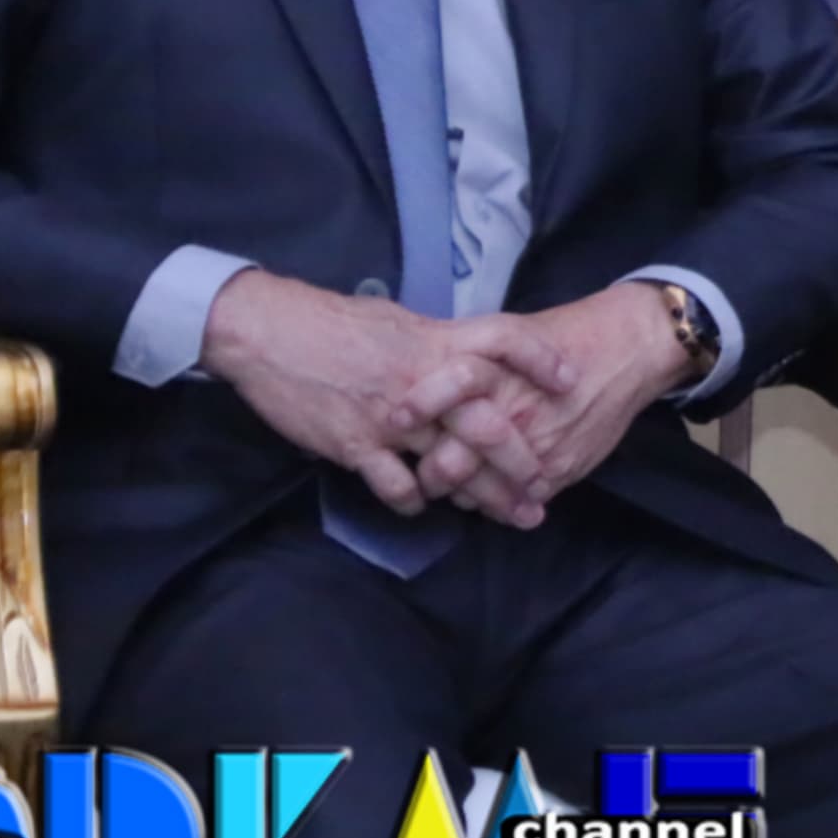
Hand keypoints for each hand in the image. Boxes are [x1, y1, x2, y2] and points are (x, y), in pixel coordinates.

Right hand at [200, 269, 573, 519]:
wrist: (266, 333)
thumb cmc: (332, 324)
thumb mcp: (398, 322)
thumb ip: (438, 344)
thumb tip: (469, 358)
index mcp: (435, 341)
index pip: (505, 339)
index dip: (542, 359)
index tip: (571, 383)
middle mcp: (422, 380)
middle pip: (490, 423)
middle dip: (523, 462)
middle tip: (545, 487)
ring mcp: (390, 417)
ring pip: (452, 464)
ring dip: (486, 496)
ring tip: (512, 515)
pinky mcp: (355, 445)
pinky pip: (397, 485)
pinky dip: (414, 501)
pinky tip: (422, 507)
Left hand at [403, 281, 702, 521]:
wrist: (630, 350)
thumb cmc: (567, 334)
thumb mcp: (512, 332)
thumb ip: (469, 359)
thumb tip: (420, 380)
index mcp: (498, 372)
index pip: (447, 390)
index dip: (417, 406)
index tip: (394, 418)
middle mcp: (513, 416)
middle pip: (450, 460)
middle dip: (429, 472)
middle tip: (424, 469)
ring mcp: (536, 450)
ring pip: (477, 492)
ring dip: (460, 492)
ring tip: (456, 483)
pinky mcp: (558, 472)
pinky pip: (512, 503)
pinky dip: (496, 503)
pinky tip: (492, 493)